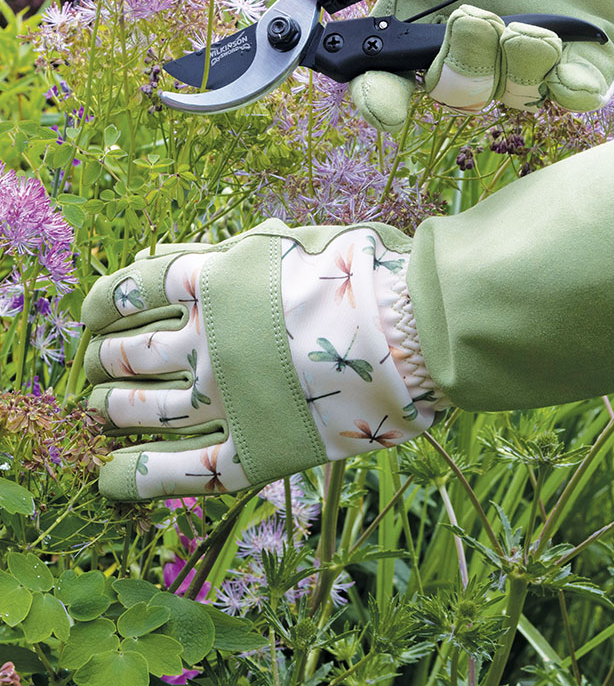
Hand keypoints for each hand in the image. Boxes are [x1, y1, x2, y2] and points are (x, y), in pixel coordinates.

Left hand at [82, 220, 446, 500]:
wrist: (415, 327)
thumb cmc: (365, 273)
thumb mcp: (295, 239)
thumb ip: (229, 250)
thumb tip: (167, 255)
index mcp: (215, 283)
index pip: (130, 289)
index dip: (102, 301)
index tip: (93, 312)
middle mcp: (208, 342)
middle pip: (128, 352)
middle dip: (104, 359)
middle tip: (98, 365)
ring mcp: (228, 400)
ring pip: (143, 409)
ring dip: (112, 408)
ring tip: (102, 408)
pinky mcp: (257, 450)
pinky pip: (184, 474)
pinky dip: (139, 479)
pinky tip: (109, 478)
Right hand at [333, 0, 613, 133]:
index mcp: (431, 2)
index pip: (393, 67)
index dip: (382, 96)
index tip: (385, 104)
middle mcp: (478, 35)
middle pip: (450, 89)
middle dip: (457, 68)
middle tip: (475, 21)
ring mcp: (533, 47)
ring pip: (510, 95)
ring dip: (514, 69)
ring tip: (534, 31)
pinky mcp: (589, 51)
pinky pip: (573, 94)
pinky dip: (570, 90)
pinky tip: (572, 69)